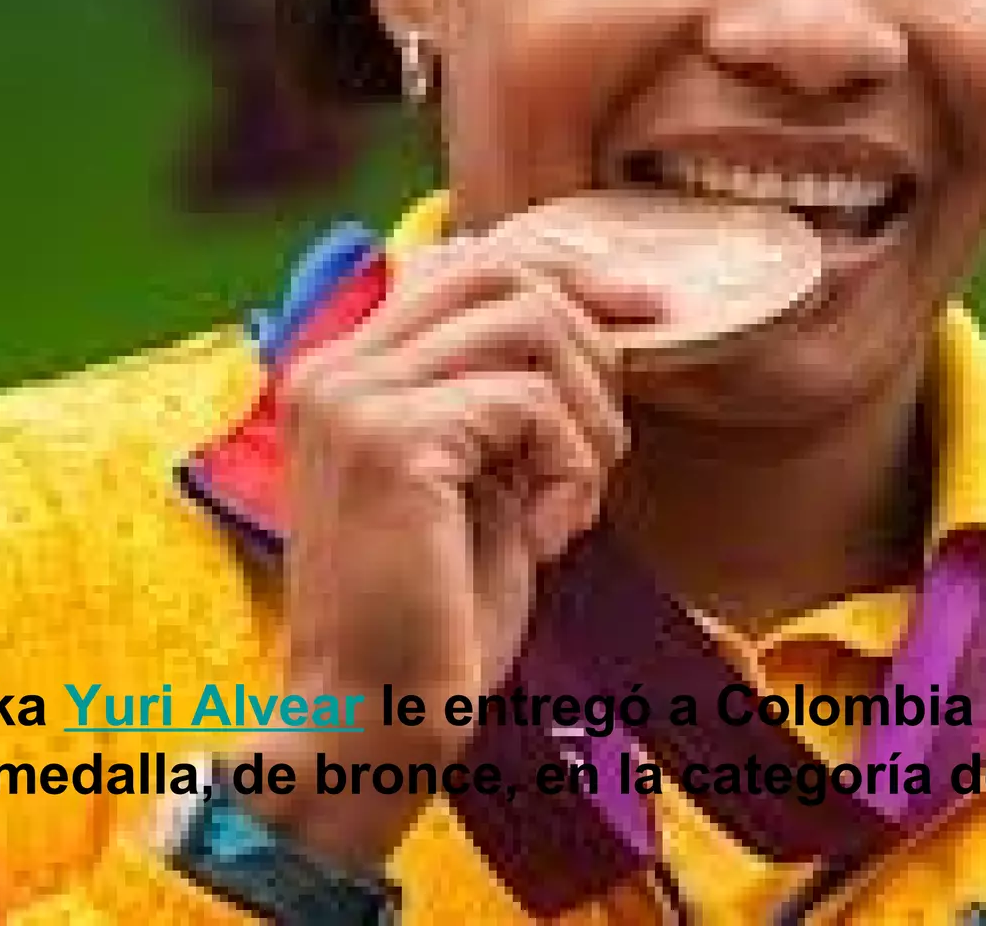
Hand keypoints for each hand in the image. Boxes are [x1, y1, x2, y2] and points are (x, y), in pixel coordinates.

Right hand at [245, 225, 659, 865]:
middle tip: (609, 438)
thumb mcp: (478, 478)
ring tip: (580, 495)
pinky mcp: (393, 440)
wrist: (369, 725)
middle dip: (591, 336)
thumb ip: (501, 397)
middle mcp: (336, 365)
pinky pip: (530, 402)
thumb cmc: (435, 616)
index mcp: (345, 369)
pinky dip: (571, 467)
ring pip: (527, 323)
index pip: (466, 260)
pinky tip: (552, 537)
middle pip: (501, 272)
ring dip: (587, 411)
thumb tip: (588, 310)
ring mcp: (355, 396)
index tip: (650, 308)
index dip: (569, 273)